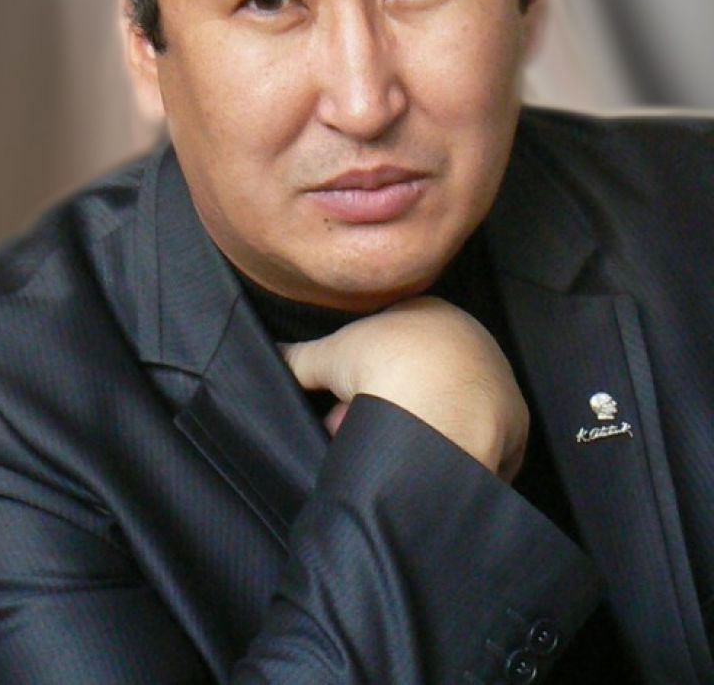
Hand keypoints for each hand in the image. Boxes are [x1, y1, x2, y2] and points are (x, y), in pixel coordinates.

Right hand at [281, 296, 528, 481]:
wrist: (439, 408)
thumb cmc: (387, 367)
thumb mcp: (329, 355)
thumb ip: (298, 355)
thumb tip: (272, 354)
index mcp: (438, 314)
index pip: (398, 346)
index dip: (363, 377)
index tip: (345, 401)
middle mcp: (476, 344)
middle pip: (420, 382)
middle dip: (382, 409)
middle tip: (354, 432)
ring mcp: (499, 387)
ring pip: (447, 414)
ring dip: (411, 436)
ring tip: (378, 456)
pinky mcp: (514, 431)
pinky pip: (473, 447)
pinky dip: (444, 460)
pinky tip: (419, 473)